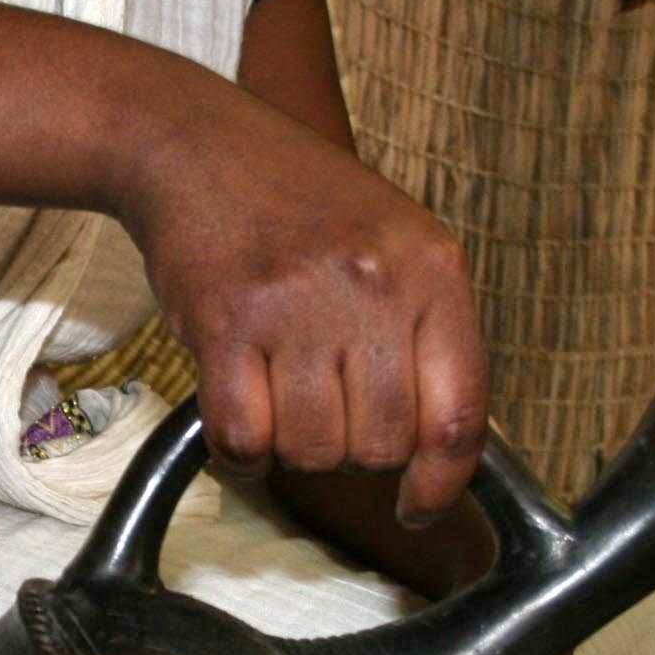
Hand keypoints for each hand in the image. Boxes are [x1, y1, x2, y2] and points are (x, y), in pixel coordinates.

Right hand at [120, 101, 487, 524]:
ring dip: (292, 447)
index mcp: (432, 269)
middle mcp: (373, 286)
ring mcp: (297, 306)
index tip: (419, 507)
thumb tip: (438, 445)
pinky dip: (240, 453)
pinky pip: (243, 440)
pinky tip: (238, 417)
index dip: (442, 484)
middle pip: (379, 447)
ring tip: (278, 395)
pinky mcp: (225, 325)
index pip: (458, 414)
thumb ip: (423, 331)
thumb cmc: (297, 204)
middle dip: (351, 451)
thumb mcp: (393, 244)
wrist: (197, 147)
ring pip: (311, 451)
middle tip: (324, 409)